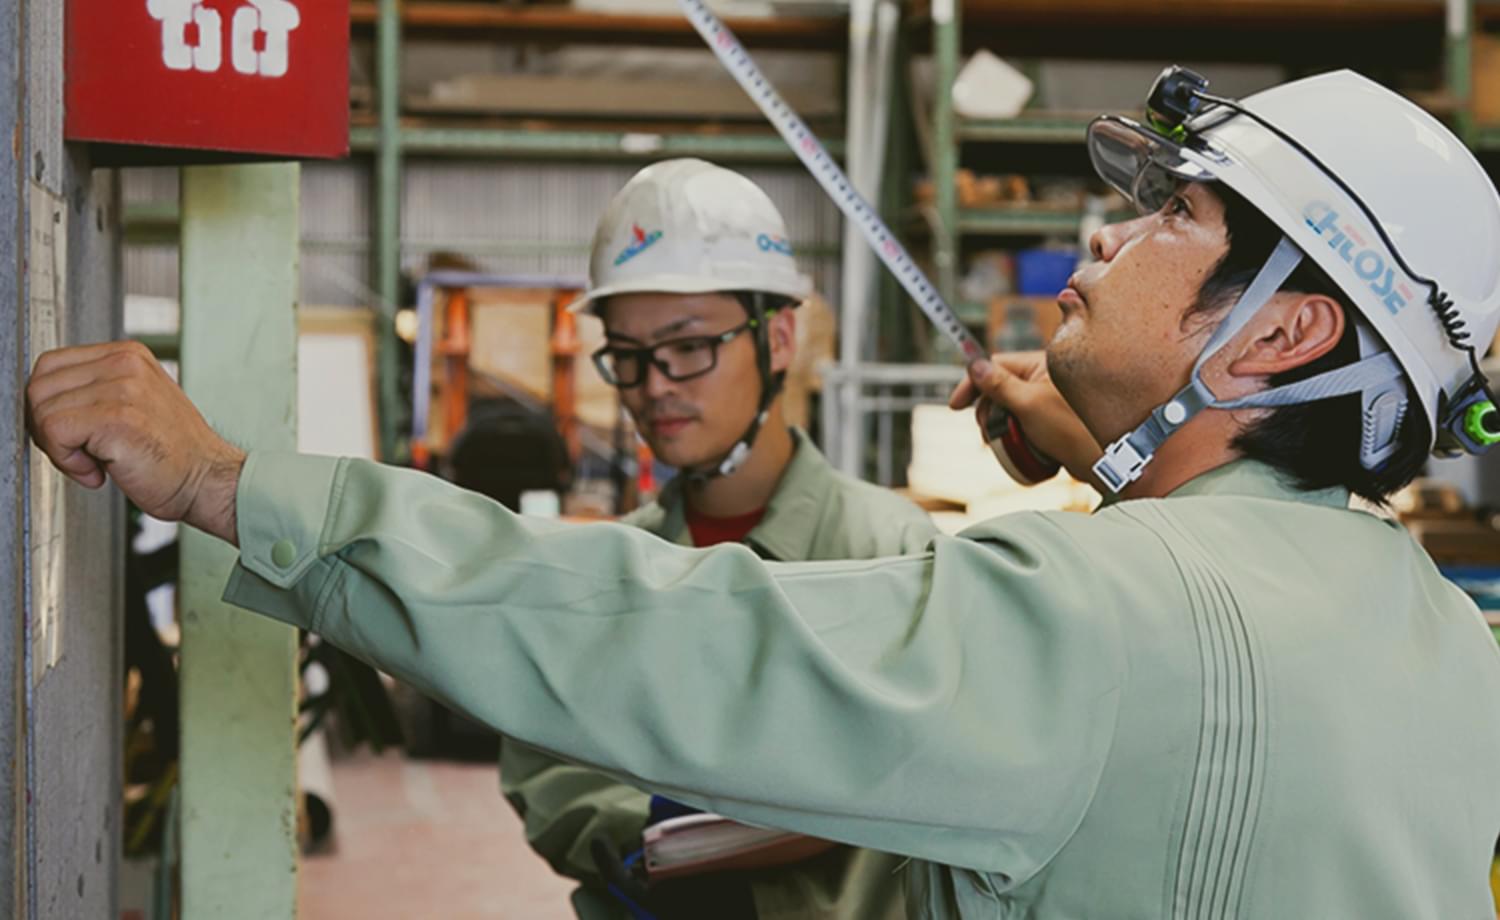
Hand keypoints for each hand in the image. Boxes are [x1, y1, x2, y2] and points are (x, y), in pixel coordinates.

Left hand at [26, 341, 244, 544]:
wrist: (209, 480)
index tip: (75, 434)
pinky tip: (98, 471)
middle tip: (80, 452)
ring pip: (41, 411)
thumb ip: (96, 390)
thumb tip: (42, 401)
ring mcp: (123, 387)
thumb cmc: (173, 454)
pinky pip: (54, 432)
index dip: (49, 406)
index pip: (49, 366)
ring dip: (59, 448)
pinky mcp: (117, 417)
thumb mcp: (135, 403)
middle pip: (39, 387)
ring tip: (95, 461)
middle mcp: (124, 362)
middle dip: (47, 428)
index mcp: (128, 355)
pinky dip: (67, 461)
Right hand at [949, 351, 1101, 484]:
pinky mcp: (1051, 420)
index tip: (957, 405)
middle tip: (986, 432)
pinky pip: (1022, 423)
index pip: (996, 364)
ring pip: (1008, 408)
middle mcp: (1045, 378)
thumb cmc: (1075, 430)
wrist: (1107, 462)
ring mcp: (1048, 399)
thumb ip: (999, 384)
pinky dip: (1013, 435)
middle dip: (986, 411)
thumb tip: (974, 364)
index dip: (973, 383)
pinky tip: (1015, 449)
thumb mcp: (1029, 405)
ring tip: (1000, 444)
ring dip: (998, 426)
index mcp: (1042, 364)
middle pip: (998, 387)